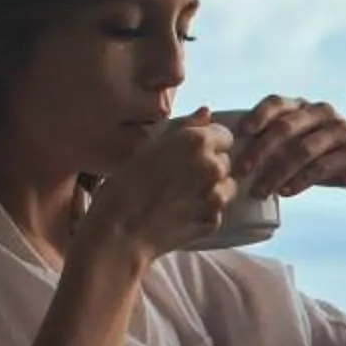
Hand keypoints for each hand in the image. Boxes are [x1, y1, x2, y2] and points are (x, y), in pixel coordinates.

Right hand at [79, 110, 237, 262]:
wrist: (118, 233)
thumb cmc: (124, 186)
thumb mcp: (147, 147)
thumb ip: (184, 127)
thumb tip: (206, 112)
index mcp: (197, 142)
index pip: (225, 135)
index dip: (209, 143)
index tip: (191, 153)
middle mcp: (212, 166)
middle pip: (225, 162)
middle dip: (209, 167)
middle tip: (181, 177)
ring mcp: (216, 196)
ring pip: (227, 186)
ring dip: (211, 189)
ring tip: (182, 196)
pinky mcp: (214, 221)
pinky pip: (218, 211)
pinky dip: (205, 212)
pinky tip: (181, 213)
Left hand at [228, 95, 345, 200]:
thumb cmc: (327, 158)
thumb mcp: (303, 145)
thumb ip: (278, 144)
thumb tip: (233, 156)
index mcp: (305, 107)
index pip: (276, 102)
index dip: (257, 115)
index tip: (240, 133)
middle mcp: (322, 113)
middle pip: (285, 127)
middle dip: (260, 150)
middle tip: (241, 171)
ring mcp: (340, 131)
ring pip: (302, 150)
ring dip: (277, 173)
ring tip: (260, 191)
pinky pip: (321, 167)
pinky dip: (300, 181)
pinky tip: (286, 193)